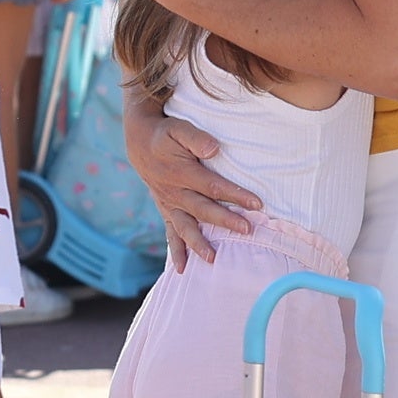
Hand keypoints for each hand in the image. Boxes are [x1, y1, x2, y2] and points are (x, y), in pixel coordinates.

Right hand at [126, 108, 256, 268]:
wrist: (140, 144)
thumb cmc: (165, 134)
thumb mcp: (178, 128)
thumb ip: (195, 138)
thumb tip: (214, 149)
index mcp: (182, 172)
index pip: (213, 186)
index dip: (235, 195)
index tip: (257, 204)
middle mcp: (174, 192)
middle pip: (203, 209)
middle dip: (225, 221)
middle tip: (247, 230)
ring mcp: (169, 204)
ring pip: (186, 227)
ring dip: (198, 244)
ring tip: (213, 260)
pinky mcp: (166, 211)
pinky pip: (170, 234)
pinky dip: (176, 251)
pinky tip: (182, 269)